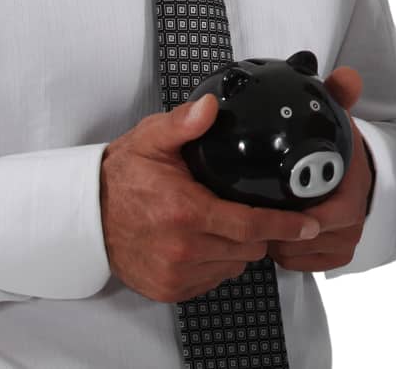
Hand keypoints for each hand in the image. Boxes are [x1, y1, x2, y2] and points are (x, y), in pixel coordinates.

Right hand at [100, 94, 322, 302]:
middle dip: (259, 231)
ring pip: (233, 266)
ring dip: (238, 249)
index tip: (309, 224)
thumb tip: (210, 106)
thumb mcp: (151, 139)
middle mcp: (182, 249)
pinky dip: (217, 264)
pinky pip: (212, 280)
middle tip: (249, 208)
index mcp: (186, 213)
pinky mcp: (169, 289)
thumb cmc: (122, 176)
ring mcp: (175, 274)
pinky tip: (206, 243)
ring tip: (223, 223)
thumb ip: (184, 122)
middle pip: (248, 248)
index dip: (285, 226)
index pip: (251, 225)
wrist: (86, 216)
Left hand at [267, 66, 373, 272]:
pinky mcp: (334, 259)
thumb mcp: (336, 118)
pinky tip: (274, 231)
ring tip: (260, 216)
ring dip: (274, 240)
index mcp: (351, 193)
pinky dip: (284, 252)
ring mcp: (344, 244)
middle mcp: (352, 223)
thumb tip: (347, 76)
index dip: (286, 215)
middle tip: (252, 206)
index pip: (315, 219)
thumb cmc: (337, 149)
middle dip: (272, 226)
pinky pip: (298, 264)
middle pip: (298, 240)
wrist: (354, 173)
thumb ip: (338, 95)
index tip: (265, 200)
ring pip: (294, 255)